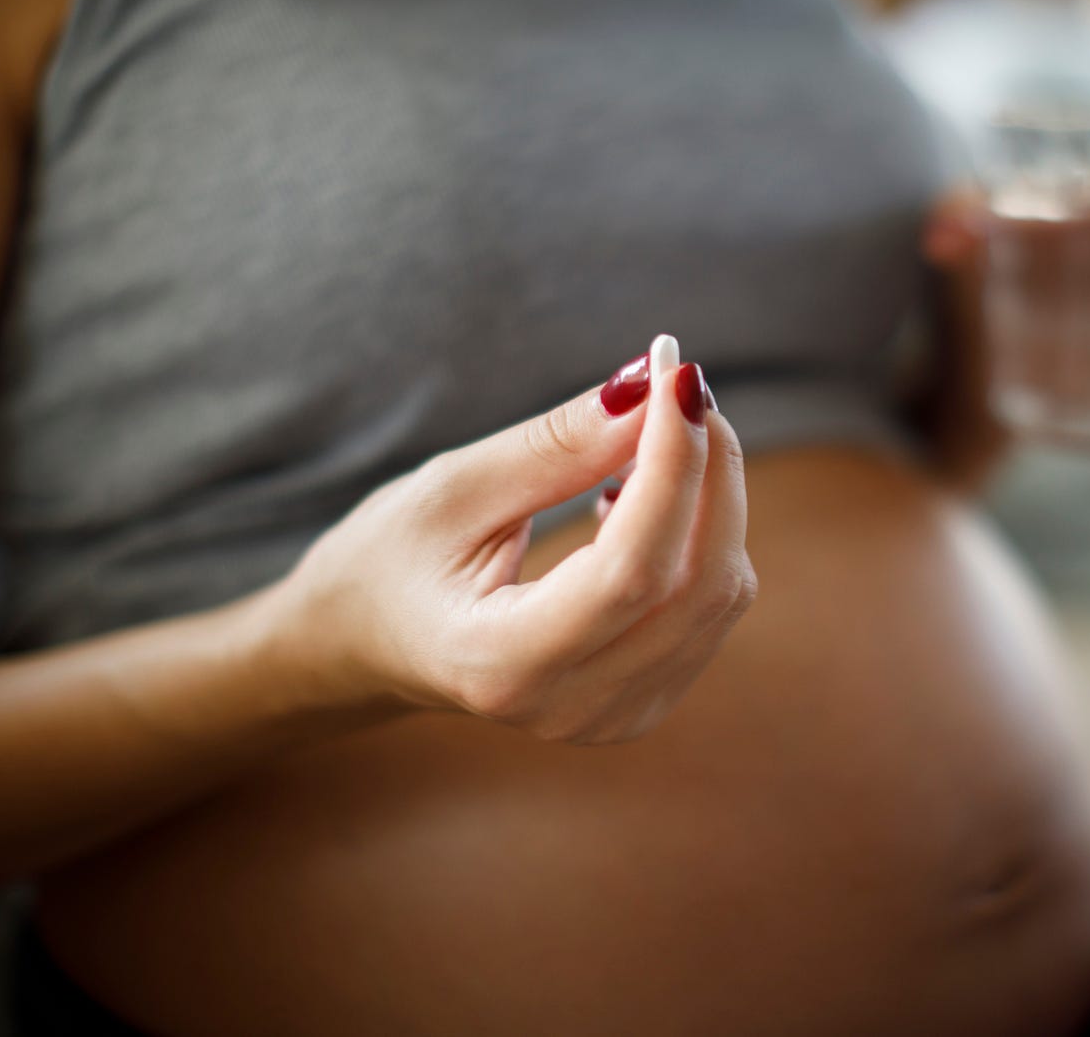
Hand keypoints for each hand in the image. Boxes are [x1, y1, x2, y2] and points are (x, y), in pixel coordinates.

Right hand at [259, 335, 756, 743]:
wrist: (368, 644)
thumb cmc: (392, 558)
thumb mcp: (456, 488)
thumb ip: (559, 446)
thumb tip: (654, 387)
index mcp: (503, 664)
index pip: (632, 569)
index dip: (673, 465)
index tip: (676, 372)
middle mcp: (570, 707)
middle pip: (698, 585)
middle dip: (708, 468)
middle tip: (676, 382)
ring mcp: (615, 717)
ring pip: (721, 595)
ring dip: (711, 495)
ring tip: (645, 437)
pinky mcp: (645, 702)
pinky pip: (714, 608)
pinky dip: (702, 533)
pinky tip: (640, 499)